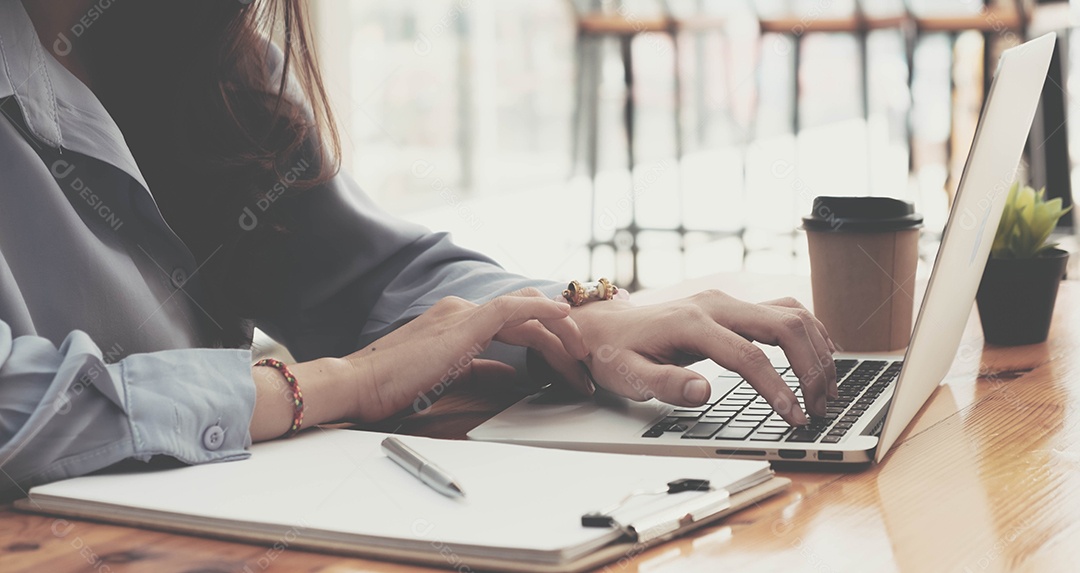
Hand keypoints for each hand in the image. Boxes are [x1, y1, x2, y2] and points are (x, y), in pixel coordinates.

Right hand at [343, 289, 587, 420]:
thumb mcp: (447, 376)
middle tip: (582, 366)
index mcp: (458, 320)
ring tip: (580, 359)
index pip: (515, 321)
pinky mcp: (463, 323)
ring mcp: (462, 313)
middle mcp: (462, 310)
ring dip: (559, 335)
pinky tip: (564, 319)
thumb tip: (509, 376)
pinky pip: (512, 308)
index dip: (547, 337)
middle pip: (527, 315)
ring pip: (526, 312)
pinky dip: (541, 310)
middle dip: (561, 338)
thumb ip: (480, 369)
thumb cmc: (392, 385)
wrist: (358, 383)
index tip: (568, 360)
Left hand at [568, 290, 836, 424]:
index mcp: (691, 324)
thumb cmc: (614, 354)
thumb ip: (665, 384)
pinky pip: (782, 310)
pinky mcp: (731, 305)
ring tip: (828, 388)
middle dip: (810, 367)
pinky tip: (820, 356)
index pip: (748, 356)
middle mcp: (715, 304)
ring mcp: (726, 301)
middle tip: (821, 407)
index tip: (796, 418)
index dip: (778, 388)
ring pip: (790, 312)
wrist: (602, 326)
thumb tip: (703, 392)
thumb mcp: (628, 376)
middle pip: (783, 325)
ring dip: (816, 348)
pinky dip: (808, 331)